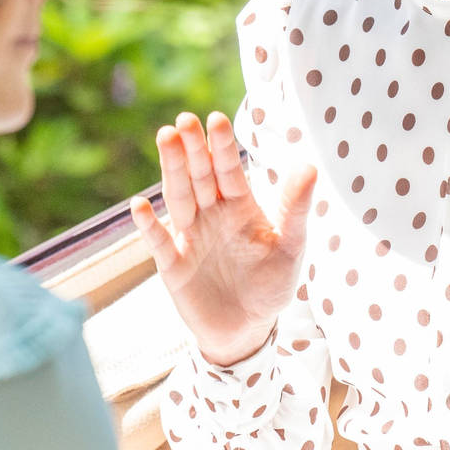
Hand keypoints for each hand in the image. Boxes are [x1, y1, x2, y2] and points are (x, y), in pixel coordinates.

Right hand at [130, 111, 316, 366]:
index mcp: (239, 206)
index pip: (229, 170)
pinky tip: (139, 205)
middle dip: (192, 148)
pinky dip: (149, 225)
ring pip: (178, 197)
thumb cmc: (271, 284)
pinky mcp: (173, 266)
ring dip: (171, 170)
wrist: (247, 329)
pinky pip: (158, 242)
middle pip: (199, 176)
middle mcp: (211, 215)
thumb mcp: (290, 247)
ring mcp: (189, 237)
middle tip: (184, 120)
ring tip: (165, 139)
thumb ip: (295, 209)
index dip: (222, 146)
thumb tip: (309, 166)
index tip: (216, 119)